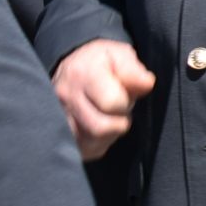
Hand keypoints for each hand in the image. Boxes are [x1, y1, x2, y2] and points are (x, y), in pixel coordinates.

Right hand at [52, 39, 154, 160]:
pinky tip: (99, 126)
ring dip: (109, 134)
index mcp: (83, 74)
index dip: (125, 103)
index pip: (111, 103)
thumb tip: (147, 83)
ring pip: (91, 142)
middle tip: (119, 110)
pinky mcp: (59, 134)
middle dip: (119, 122)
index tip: (125, 95)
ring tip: (108, 117)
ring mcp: (58, 117)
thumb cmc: (101, 62)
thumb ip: (134, 70)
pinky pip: (85, 151)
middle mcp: (65, 97)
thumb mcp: (120, 55)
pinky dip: (98, 143)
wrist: (72, 66)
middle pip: (100, 128)